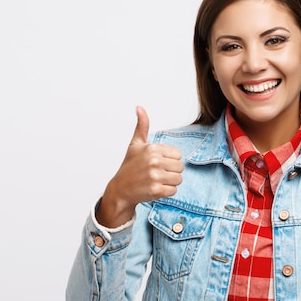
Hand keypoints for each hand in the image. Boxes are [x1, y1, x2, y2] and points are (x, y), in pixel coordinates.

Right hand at [96, 106, 183, 227]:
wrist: (120, 190)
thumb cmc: (129, 167)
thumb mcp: (135, 144)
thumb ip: (142, 126)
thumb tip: (139, 107)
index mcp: (152, 148)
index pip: (178, 154)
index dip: (169, 160)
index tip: (157, 163)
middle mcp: (154, 161)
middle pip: (180, 167)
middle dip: (171, 172)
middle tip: (156, 173)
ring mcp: (155, 176)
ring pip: (179, 179)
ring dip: (169, 182)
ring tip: (156, 181)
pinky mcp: (156, 190)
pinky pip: (173, 190)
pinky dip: (166, 192)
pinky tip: (155, 189)